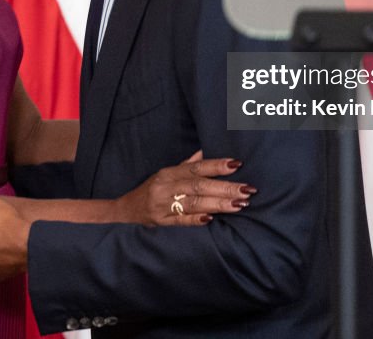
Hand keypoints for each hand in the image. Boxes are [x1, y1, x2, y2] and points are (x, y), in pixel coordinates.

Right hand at [114, 150, 254, 225]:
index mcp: (171, 172)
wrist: (125, 210)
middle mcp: (166, 186)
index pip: (197, 167)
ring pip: (193, 203)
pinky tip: (211, 219)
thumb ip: (188, 164)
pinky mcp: (161, 221)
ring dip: (218, 204)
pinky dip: (196, 219)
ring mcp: (163, 204)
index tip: (237, 164)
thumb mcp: (168, 173)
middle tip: (246, 189)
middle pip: (199, 185)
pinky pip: (180, 221)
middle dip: (225, 188)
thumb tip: (207, 150)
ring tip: (239, 204)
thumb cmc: (153, 189)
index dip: (217, 165)